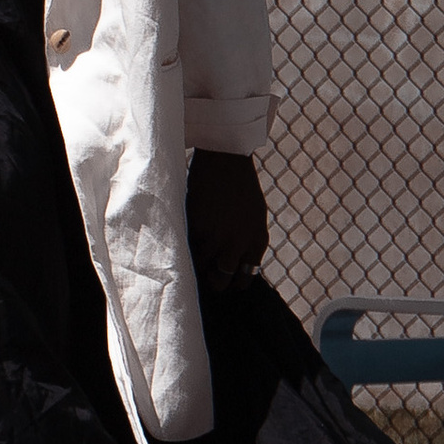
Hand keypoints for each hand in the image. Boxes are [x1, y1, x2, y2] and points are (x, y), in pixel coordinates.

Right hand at [186, 148, 267, 294]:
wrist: (226, 159)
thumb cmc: (241, 186)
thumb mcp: (255, 216)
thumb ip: (248, 241)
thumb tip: (237, 266)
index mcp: (257, 241)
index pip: (244, 278)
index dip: (232, 283)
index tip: (224, 281)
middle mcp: (239, 243)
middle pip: (221, 280)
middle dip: (212, 281)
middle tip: (204, 275)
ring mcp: (217, 237)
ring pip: (201, 267)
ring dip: (195, 264)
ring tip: (191, 257)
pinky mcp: (198, 227)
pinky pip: (188, 248)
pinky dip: (186, 246)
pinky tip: (185, 238)